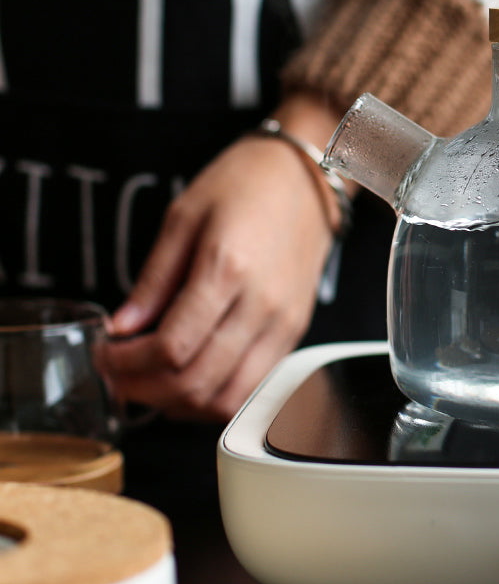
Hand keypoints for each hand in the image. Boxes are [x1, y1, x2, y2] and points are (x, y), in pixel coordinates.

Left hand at [102, 124, 339, 420]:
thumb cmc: (246, 186)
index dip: (127, 364)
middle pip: (198, 383)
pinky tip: (192, 377)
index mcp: (229, 269)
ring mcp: (284, 324)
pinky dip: (216, 397)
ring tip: (153, 381)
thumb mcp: (183, 216)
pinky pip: (254, 388)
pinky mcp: (295, 332)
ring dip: (182, 403)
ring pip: (229, 399)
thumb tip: (122, 328)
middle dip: (146, 390)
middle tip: (120, 375)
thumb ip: (153, 278)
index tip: (105, 355)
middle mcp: (263, 305)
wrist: (307, 180)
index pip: (171, 347)